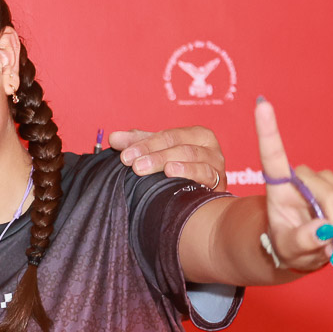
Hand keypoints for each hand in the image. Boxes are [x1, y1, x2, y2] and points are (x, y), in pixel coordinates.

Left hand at [110, 125, 225, 188]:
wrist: (202, 196)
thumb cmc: (181, 169)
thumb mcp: (159, 152)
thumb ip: (138, 143)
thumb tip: (114, 138)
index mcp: (196, 135)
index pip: (167, 136)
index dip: (144, 144)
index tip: (124, 154)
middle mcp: (210, 147)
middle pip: (179, 146)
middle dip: (153, 154)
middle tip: (133, 164)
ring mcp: (216, 165)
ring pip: (192, 157)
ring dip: (167, 161)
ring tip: (147, 167)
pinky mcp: (219, 183)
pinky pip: (205, 174)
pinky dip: (188, 172)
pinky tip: (171, 172)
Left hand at [255, 98, 332, 271]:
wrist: (303, 250)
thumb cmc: (287, 245)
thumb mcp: (288, 249)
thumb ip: (302, 241)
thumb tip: (325, 230)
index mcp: (279, 187)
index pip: (273, 156)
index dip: (268, 131)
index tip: (262, 104)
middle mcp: (303, 178)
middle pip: (329, 194)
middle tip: (331, 250)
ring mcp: (328, 182)